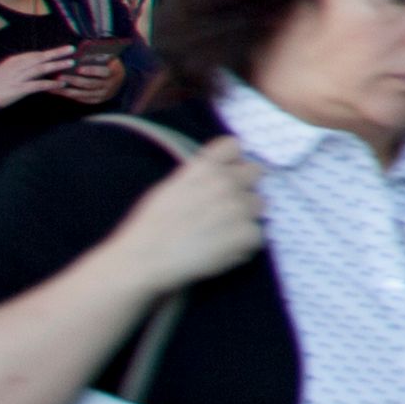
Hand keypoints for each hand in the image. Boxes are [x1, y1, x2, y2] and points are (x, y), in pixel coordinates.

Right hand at [0, 46, 76, 108]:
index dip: (51, 51)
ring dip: (57, 65)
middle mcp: (16, 67)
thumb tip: (40, 65)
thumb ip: (22, 68)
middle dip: (57, 53)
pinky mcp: (18, 89)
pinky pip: (37, 85)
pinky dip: (51, 84)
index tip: (65, 48)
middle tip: (72, 49)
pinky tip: (62, 84)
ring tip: (71, 63)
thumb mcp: (8, 72)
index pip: (35, 54)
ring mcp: (17, 78)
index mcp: (14, 62)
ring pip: (40, 69)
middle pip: (40, 58)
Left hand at [62, 44, 124, 104]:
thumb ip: (98, 55)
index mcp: (115, 72)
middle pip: (90, 84)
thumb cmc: (108, 64)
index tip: (78, 68)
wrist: (118, 80)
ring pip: (82, 94)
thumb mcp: (109, 58)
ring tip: (53, 85)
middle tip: (59, 76)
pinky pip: (80, 99)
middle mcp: (110, 86)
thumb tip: (82, 47)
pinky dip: (67, 95)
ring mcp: (102, 95)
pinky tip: (56, 91)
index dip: (91, 70)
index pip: (104, 72)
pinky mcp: (95, 100)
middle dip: (73, 80)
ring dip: (66, 89)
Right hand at [94, 142, 266, 292]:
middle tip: (226, 206)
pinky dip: (243, 243)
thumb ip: (199, 177)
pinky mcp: (246, 233)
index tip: (225, 172)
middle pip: (256, 172)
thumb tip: (220, 174)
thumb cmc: (150, 226)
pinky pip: (257, 234)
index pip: (233, 145)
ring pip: (260, 204)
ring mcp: (238, 207)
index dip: (232, 160)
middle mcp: (225, 181)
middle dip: (244, 186)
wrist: (144, 258)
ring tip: (221, 231)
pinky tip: (221, 249)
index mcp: (203, 167)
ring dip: (246, 215)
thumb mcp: (171, 188)